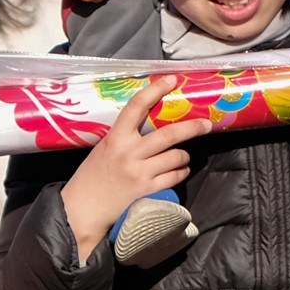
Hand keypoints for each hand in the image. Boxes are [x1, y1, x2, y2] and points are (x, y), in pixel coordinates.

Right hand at [57, 74, 198, 261]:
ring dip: (184, 156)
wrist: (83, 209)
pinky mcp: (147, 191)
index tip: (172, 80)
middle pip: (169, 134)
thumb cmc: (92, 177)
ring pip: (176, 157)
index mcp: (115, 138)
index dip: (156, 90)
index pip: (137, 106)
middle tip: (206, 124)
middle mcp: (129, 153)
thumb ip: (123, 137)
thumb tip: (148, 122)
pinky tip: (179, 171)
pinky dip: (181, 172)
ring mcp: (140, 173)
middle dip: (192, 127)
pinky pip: (174, 177)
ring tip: (182, 156)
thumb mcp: (103, 148)